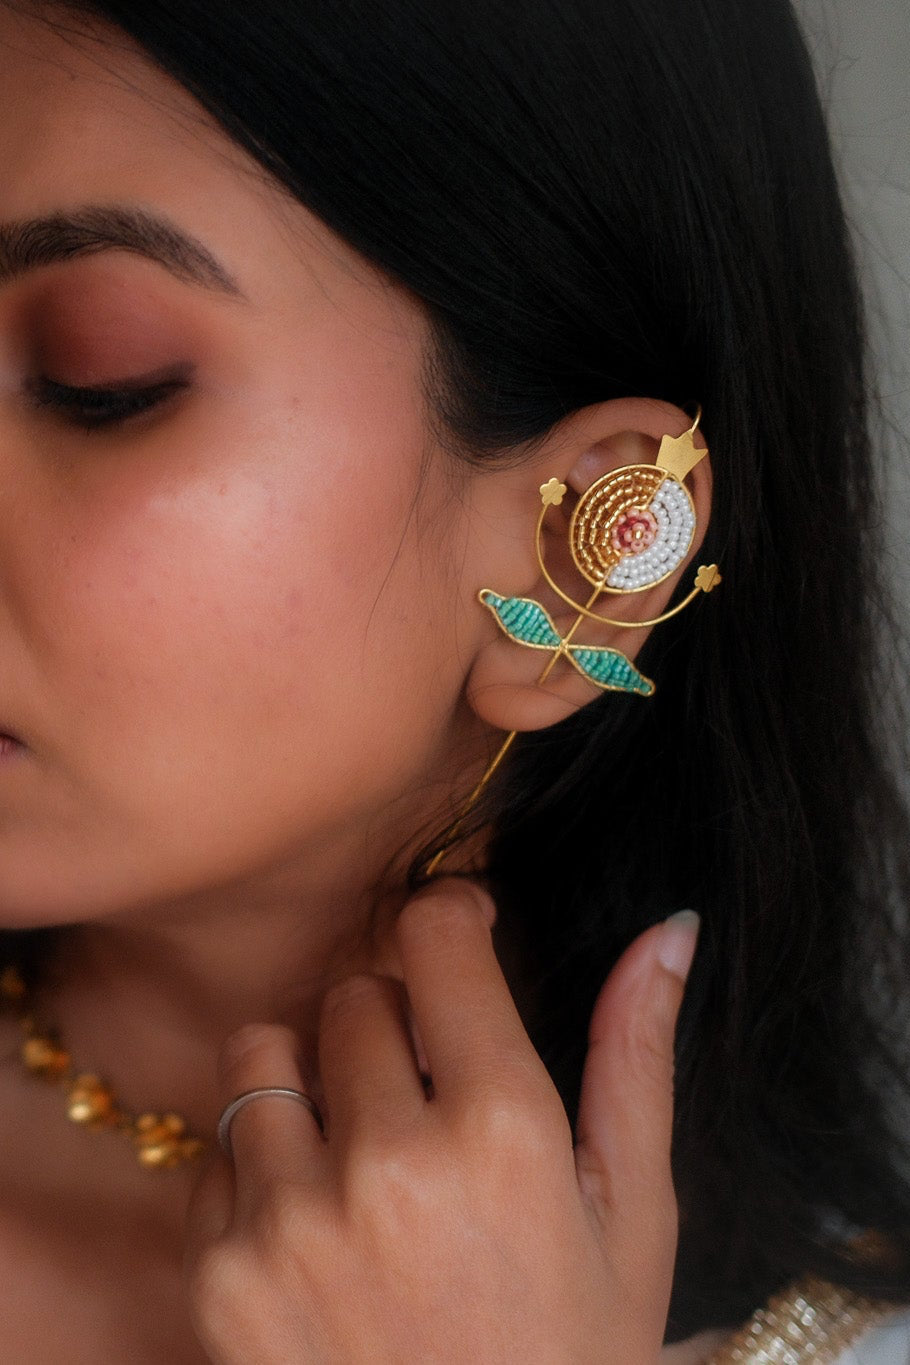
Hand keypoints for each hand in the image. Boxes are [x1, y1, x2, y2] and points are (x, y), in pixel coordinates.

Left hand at [183, 878, 699, 1363]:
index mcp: (501, 1131)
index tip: (459, 931)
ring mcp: (290, 1221)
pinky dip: (262, 1164)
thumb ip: (637, 1057)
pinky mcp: (220, 1275)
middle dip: (393, 1021)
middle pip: (353, 995)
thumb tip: (667, 929)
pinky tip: (319, 1223)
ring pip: (264, 1052)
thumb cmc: (572, 1354)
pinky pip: (218, 1148)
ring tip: (359, 1145)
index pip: (435, 942)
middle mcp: (386, 1164)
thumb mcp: (632, 1213)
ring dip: (312, 1078)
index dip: (449, 916)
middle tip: (427, 1088)